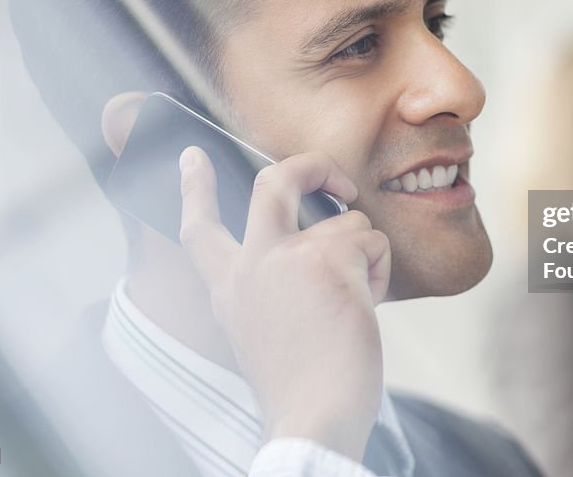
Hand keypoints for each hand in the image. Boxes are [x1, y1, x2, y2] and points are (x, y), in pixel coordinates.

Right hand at [178, 147, 390, 460]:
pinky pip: (373, 242)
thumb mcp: (259, 328)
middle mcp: (251, 262)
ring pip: (349, 222)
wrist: (312, 417)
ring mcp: (288, 254)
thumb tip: (316, 240)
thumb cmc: (300, 384)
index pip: (199, 225)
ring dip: (365, 256)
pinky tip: (366, 306)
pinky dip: (379, 272)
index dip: (196, 186)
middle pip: (273, 180)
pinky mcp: (329, 257)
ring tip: (354, 302)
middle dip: (312, 166)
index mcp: (228, 285)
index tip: (192, 154)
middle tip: (336, 180)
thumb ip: (268, 282)